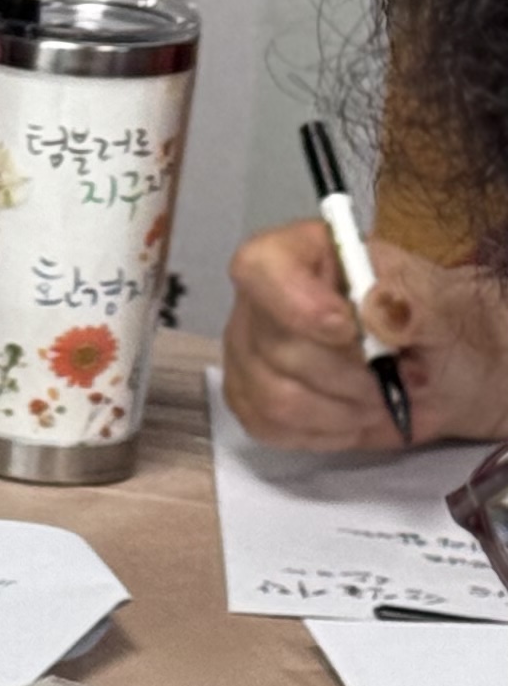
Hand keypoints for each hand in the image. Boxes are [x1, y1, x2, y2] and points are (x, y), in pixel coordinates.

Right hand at [224, 221, 507, 448]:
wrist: (437, 368)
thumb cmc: (430, 322)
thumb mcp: (438, 304)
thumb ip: (412, 305)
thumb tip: (378, 312)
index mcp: (298, 254)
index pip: (260, 268)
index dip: (296, 304)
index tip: (348, 331)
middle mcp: (258, 302)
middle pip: (279, 349)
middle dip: (353, 376)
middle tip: (404, 376)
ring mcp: (246, 353)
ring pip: (277, 397)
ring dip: (347, 409)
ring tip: (383, 398)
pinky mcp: (249, 399)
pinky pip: (273, 427)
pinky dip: (329, 430)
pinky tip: (354, 414)